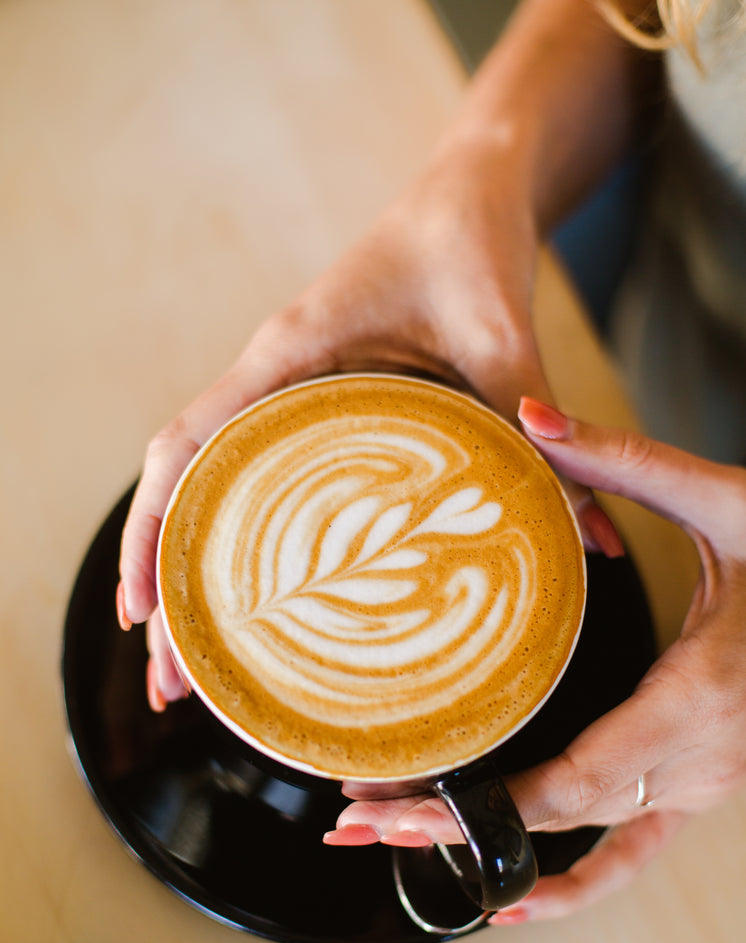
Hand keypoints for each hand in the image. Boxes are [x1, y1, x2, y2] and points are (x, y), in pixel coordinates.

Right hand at [117, 137, 611, 707]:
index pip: (185, 448)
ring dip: (198, 577)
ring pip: (214, 491)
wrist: (469, 191)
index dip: (151, 532)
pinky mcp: (319, 406)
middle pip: (182, 490)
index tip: (141, 616)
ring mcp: (288, 395)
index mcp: (287, 355)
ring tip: (201, 676)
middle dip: (165, 589)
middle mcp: (270, 380)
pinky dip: (247, 541)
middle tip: (171, 690)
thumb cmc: (468, 242)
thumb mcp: (501, 334)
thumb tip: (590, 542)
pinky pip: (262, 480)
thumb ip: (535, 426)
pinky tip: (268, 604)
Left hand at [326, 399, 745, 922]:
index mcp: (697, 697)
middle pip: (557, 819)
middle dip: (453, 825)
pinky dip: (572, 886)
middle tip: (357, 818)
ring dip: (489, 852)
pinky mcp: (705, 784)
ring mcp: (707, 783)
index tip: (401, 803)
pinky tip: (512, 901)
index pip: (572, 782)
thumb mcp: (728, 503)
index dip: (481, 806)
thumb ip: (624, 461)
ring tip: (394, 842)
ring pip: (585, 842)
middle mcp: (702, 759)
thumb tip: (531, 413)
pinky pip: (634, 854)